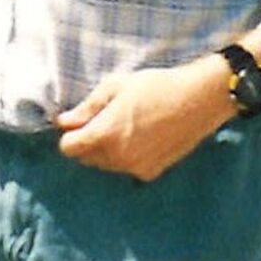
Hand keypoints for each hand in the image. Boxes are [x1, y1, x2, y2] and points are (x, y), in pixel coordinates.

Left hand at [54, 58, 237, 181]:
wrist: (197, 100)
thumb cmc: (154, 87)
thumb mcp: (114, 87)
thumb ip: (86, 108)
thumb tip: (63, 122)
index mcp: (105, 135)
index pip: (69, 148)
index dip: (70, 134)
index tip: (78, 121)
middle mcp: (118, 158)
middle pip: (86, 158)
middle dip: (87, 141)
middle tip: (103, 118)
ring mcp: (136, 168)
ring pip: (106, 165)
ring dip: (105, 150)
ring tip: (125, 125)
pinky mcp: (152, 172)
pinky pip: (127, 168)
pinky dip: (126, 157)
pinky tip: (140, 137)